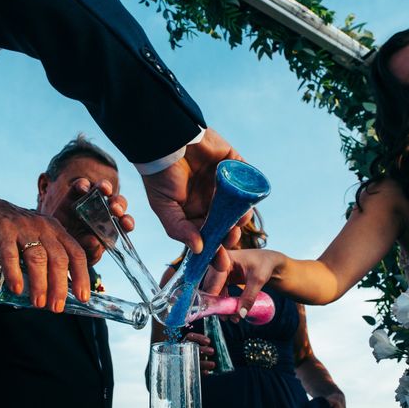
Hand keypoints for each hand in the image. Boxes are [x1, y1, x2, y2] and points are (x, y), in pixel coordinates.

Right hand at [0, 194, 88, 312]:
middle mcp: (44, 228)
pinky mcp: (3, 230)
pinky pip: (10, 254)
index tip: (83, 297)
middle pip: (58, 259)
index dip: (81, 276)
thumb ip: (49, 258)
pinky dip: (14, 273)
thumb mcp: (40, 238)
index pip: (76, 254)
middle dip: (60, 286)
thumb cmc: (17, 232)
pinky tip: (17, 289)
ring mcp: (24, 228)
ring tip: (38, 304)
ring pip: (37, 258)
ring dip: (39, 284)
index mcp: (57, 231)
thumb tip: (58, 292)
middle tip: (56, 307)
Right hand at [50, 178, 133, 264]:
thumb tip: (94, 241)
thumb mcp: (84, 257)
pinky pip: (81, 185)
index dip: (127, 221)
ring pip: (103, 190)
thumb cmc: (73, 254)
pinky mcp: (73, 196)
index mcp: (111, 228)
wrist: (52, 246)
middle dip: (118, 204)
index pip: (124, 223)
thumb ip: (92, 252)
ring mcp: (89, 202)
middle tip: (114, 209)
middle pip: (116, 204)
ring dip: (106, 188)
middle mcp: (103, 213)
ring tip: (104, 191)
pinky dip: (83, 184)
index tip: (125, 223)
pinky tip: (84, 189)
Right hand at [141, 128, 244, 267]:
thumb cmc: (160, 176)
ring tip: (238, 223)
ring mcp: (224, 184)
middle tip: (230, 241)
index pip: (208, 236)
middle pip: (226, 224)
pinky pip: (247, 181)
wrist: (164, 142)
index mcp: (194, 213)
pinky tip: (243, 204)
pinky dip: (248, 193)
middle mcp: (210, 201)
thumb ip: (180, 230)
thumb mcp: (165, 209)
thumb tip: (198, 249)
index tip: (222, 264)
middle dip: (230, 236)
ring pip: (239, 207)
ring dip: (240, 218)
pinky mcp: (234, 166)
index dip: (215, 251)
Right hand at [184, 332, 214, 374]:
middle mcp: (182, 350)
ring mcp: (183, 360)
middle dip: (204, 349)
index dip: (199, 338)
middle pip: (193, 348)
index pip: (190, 337)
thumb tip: (209, 346)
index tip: (208, 341)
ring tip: (213, 364)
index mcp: (183, 343)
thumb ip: (198, 346)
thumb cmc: (188, 357)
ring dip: (205, 363)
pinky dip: (201, 372)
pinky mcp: (184, 370)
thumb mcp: (191, 348)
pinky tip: (206, 372)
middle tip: (212, 351)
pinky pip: (193, 371)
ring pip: (194, 360)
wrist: (174, 371)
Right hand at [202, 249, 284, 315]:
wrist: (270, 261)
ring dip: (221, 305)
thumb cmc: (264, 264)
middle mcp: (219, 264)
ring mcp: (220, 271)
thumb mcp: (258, 280)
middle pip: (212, 286)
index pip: (215, 280)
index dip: (214, 296)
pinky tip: (232, 312)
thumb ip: (249, 297)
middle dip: (218, 303)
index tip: (216, 311)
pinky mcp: (222, 278)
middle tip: (226, 318)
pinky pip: (219, 292)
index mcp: (226, 258)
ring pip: (214, 291)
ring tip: (231, 318)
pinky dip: (224, 302)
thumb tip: (240, 314)